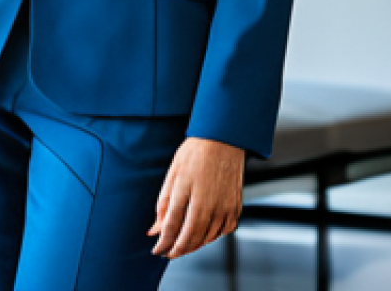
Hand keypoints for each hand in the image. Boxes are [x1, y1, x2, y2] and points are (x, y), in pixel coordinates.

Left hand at [148, 137, 243, 258]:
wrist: (223, 139)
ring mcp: (223, 206)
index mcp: (186, 190)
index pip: (172, 227)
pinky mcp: (235, 207)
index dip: (163, 243)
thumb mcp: (173, 172)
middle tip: (168, 252)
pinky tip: (204, 234)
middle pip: (190, 238)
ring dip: (193, 246)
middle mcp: (206, 202)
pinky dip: (211, 237)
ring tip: (183, 245)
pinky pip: (223, 232)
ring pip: (207, 238)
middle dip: (177, 249)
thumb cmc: (196, 151)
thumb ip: (164, 203)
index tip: (157, 250)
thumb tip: (155, 228)